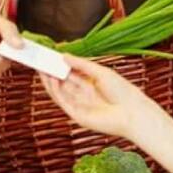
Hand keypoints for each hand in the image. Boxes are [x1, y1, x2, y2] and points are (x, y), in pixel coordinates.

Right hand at [40, 55, 163, 141]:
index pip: (71, 74)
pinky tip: (51, 80)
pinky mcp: (77, 116)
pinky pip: (63, 102)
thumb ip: (81, 65)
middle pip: (63, 83)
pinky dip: (55, 91)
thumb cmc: (121, 91)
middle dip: (52, 72)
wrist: (132, 112)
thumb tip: (64, 56)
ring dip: (50, 81)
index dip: (60, 66)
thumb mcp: (100, 72)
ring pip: (60, 92)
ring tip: (42, 68)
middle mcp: (84, 95)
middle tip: (40, 61)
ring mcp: (80, 106)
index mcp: (91, 84)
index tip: (49, 56)